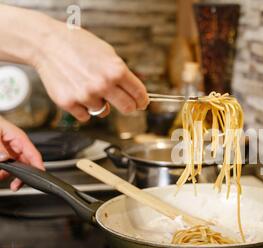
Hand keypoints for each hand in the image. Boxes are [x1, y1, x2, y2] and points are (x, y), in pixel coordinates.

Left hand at [0, 117, 43, 190]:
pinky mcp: (3, 155)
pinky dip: (3, 172)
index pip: (34, 154)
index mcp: (19, 138)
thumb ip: (0, 147)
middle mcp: (17, 146)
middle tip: (15, 186)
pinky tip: (0, 173)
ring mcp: (10, 151)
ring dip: (8, 174)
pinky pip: (6, 167)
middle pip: (26, 164)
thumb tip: (4, 159)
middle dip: (21, 176)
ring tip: (1, 175)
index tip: (39, 177)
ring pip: (15, 168)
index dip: (38, 166)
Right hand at [32, 19, 148, 121]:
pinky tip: (77, 92)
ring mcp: (86, 95)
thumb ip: (121, 73)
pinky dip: (83, 108)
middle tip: (123, 102)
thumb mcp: (108, 53)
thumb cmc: (78, 46)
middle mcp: (103, 84)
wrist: (47, 44)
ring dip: (100, 103)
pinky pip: (85, 116)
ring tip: (88, 86)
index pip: (139, 94)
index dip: (143, 101)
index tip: (142, 103)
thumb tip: (135, 92)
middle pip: (128, 108)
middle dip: (128, 106)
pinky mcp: (69, 103)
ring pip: (103, 112)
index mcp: (116, 70)